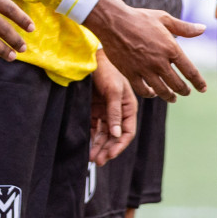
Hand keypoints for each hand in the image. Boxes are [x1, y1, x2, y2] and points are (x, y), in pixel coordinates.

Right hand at [84, 0, 205, 101]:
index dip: (198, 82)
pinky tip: (152, 93)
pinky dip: (150, 94)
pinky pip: (143, 90)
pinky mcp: (130, 73)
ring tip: (173, 98)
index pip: (190, 71)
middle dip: (184, 91)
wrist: (113, 21)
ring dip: (170, 96)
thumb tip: (203, 29)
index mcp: (171, 48)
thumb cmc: (139, 17)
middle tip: (186, 92)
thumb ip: (184, 27)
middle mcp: (160, 62)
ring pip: (162, 91)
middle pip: (177, 84)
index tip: (202, 89)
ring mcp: (144, 69)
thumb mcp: (164, 19)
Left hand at [88, 51, 137, 165]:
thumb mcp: (113, 90)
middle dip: (107, 149)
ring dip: (99, 146)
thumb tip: (116, 134)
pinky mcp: (95, 109)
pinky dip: (92, 137)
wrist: (92, 57)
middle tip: (97, 160)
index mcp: (129, 107)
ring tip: (91, 157)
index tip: (109, 155)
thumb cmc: (108, 70)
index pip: (127, 132)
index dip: (119, 146)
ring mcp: (106, 111)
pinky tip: (87, 145)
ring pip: (104, 134)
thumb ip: (115, 112)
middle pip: (115, 136)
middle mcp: (119, 112)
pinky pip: (95, 128)